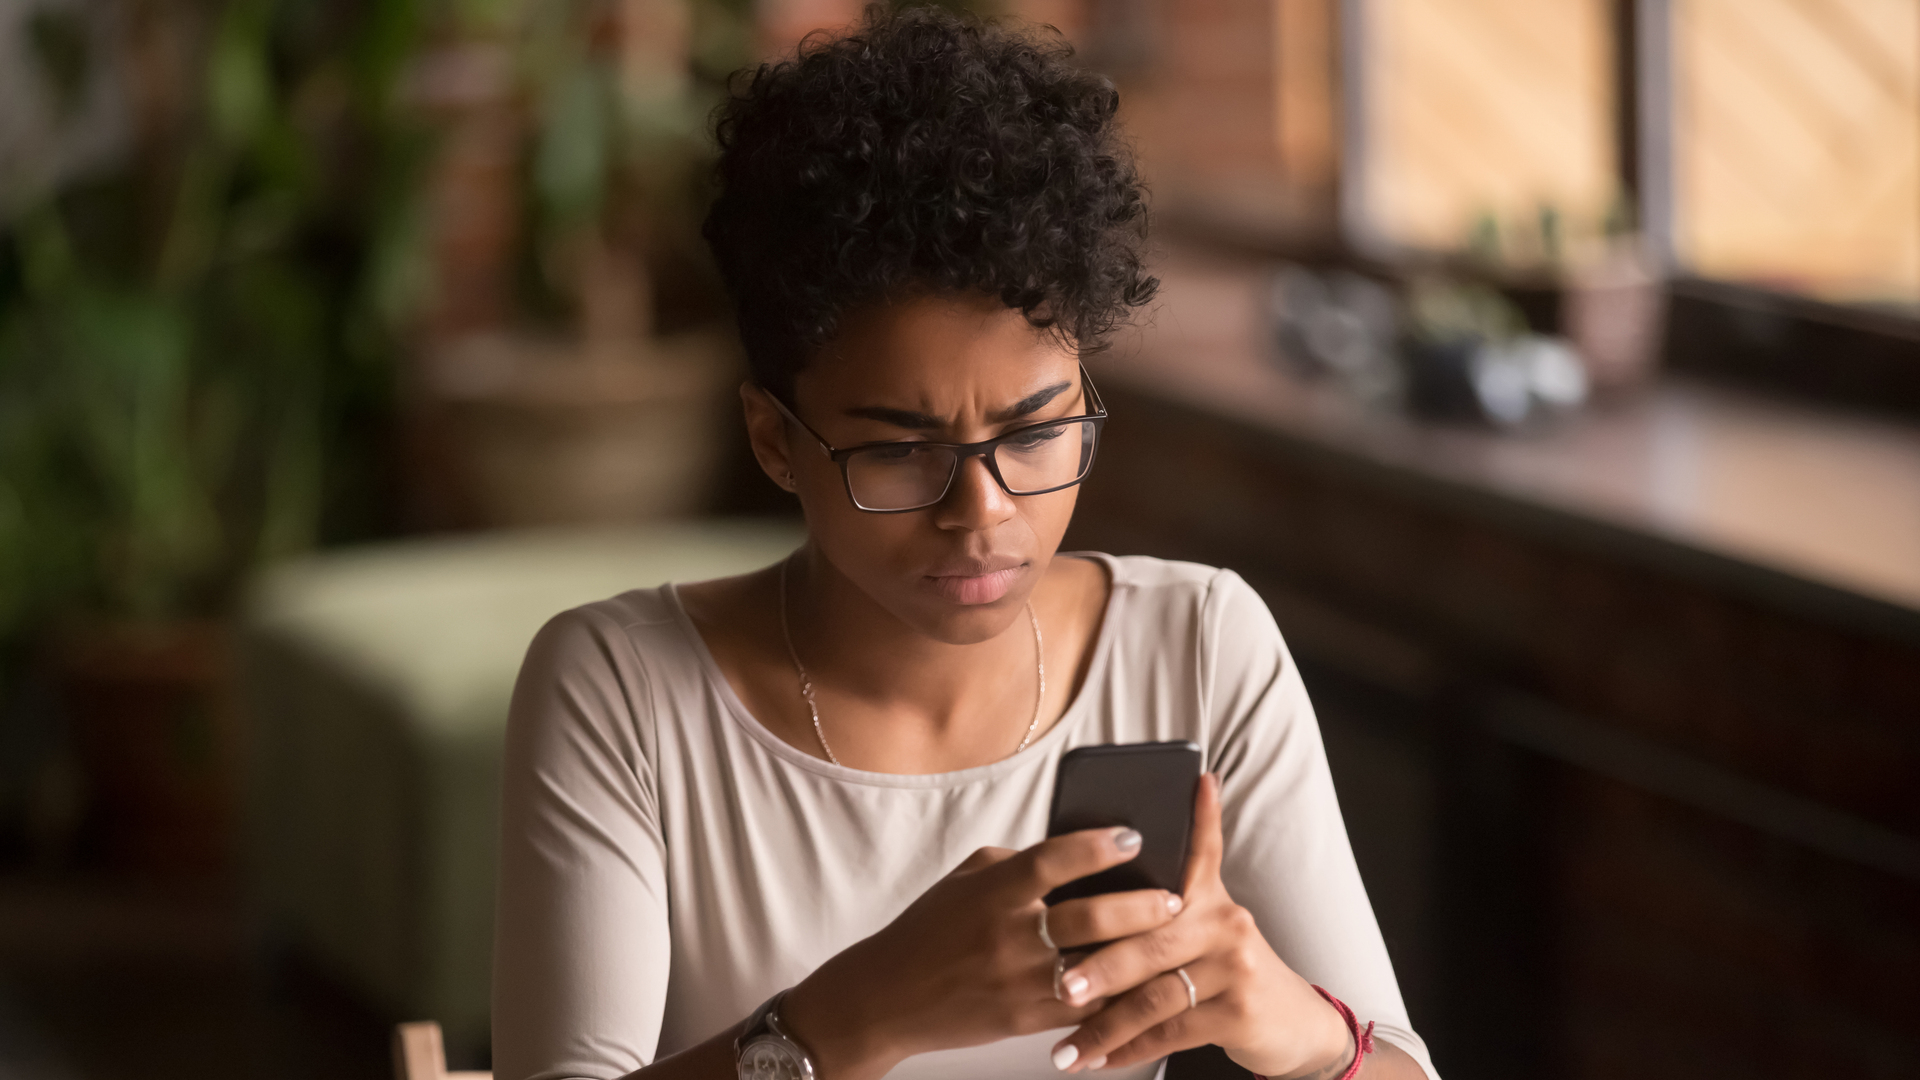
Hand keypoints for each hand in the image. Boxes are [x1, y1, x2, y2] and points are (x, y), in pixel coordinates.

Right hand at [780, 826, 1186, 1079]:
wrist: (888, 997)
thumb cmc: (929, 930)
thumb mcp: (965, 880)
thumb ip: (1017, 864)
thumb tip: (1075, 852)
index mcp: (992, 891)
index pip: (1053, 860)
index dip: (1097, 847)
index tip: (1133, 837)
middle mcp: (1007, 935)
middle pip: (1088, 918)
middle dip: (1140, 907)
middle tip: (1176, 897)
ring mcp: (1017, 981)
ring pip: (1095, 968)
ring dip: (1139, 955)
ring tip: (1172, 942)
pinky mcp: (1023, 1020)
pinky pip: (1084, 1008)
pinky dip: (1117, 996)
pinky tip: (1144, 984)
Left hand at [1045, 775, 1353, 1077]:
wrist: (1291, 1021)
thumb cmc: (1225, 969)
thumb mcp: (1205, 924)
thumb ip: (1159, 902)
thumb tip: (1100, 871)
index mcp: (1208, 894)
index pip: (1200, 847)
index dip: (1197, 814)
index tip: (1189, 781)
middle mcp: (1225, 922)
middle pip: (1150, 939)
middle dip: (1098, 966)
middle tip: (1056, 984)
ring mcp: (1235, 966)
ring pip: (1155, 995)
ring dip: (1104, 1025)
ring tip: (1065, 1046)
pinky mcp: (1239, 1011)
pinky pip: (1171, 1032)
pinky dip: (1129, 1049)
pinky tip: (1099, 1060)